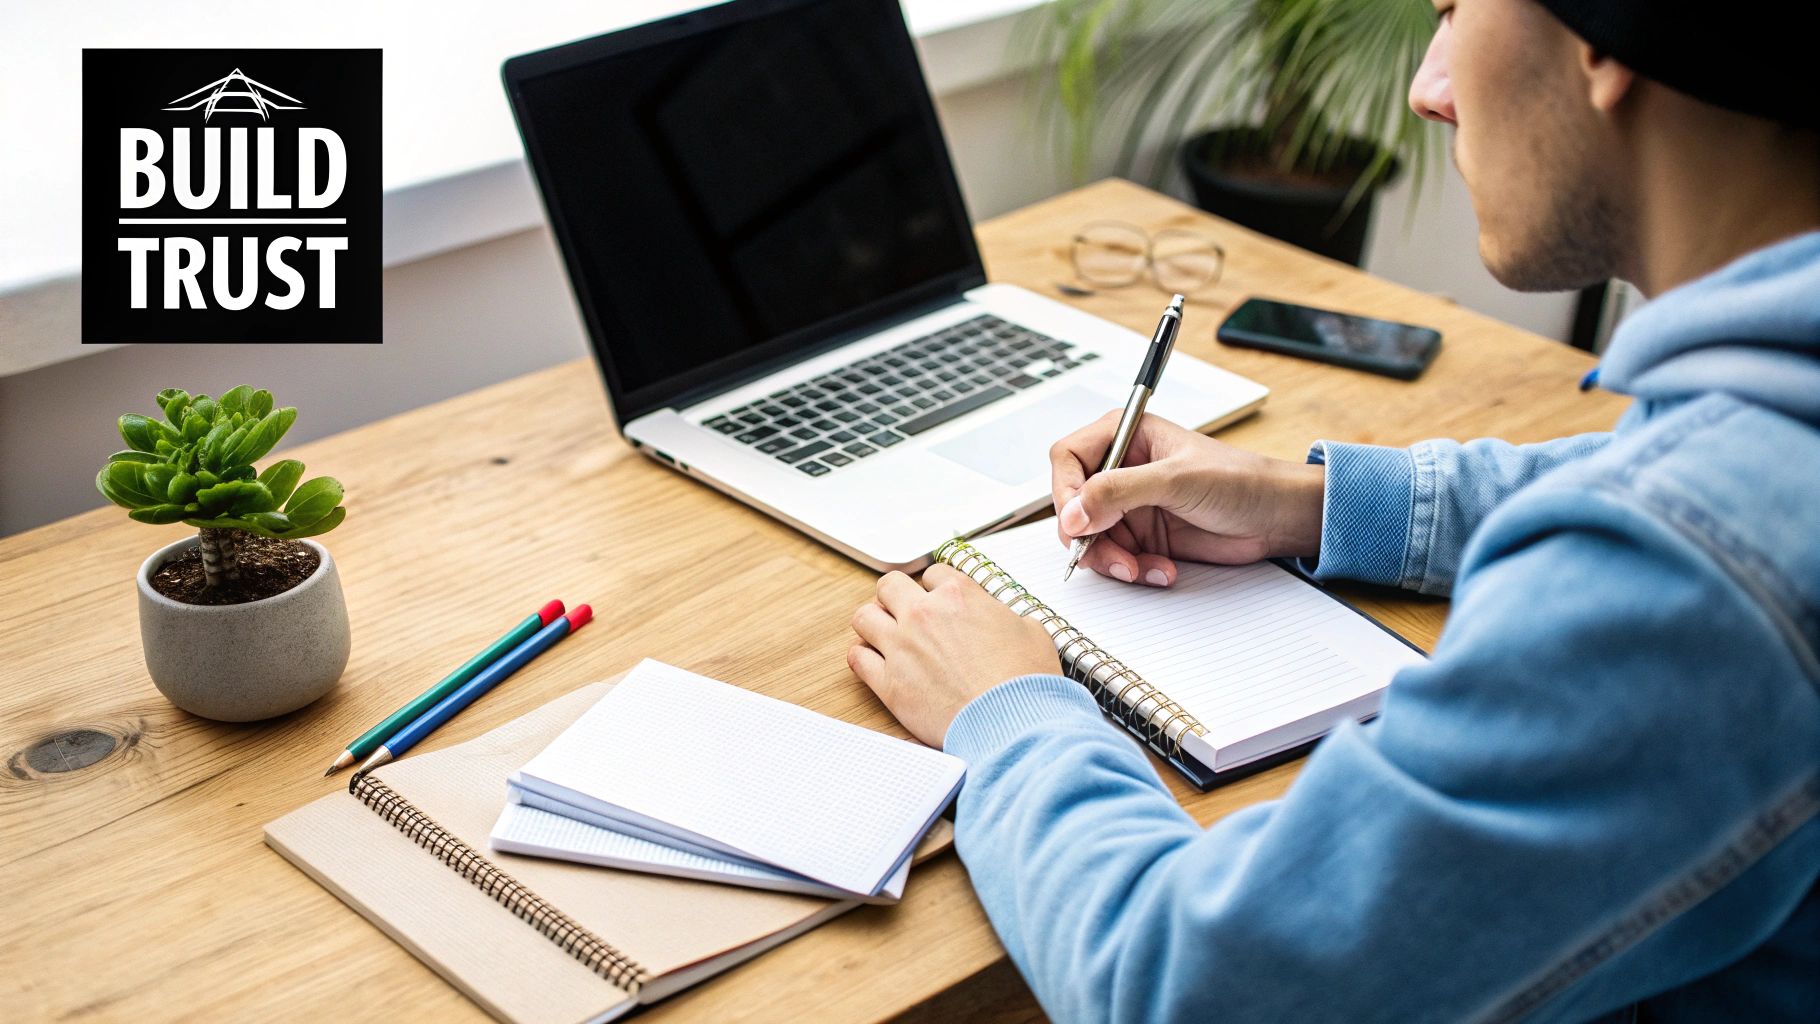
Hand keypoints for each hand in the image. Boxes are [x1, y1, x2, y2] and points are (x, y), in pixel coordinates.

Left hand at [848, 564, 1061, 746]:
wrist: (1013, 722)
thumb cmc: (1025, 682)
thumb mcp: (1031, 631)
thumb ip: (1006, 617)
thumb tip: (1002, 621)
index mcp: (958, 596)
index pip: (933, 574)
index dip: (936, 588)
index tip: (938, 600)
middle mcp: (924, 615)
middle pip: (889, 585)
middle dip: (897, 596)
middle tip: (905, 611)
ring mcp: (901, 647)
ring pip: (864, 617)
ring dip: (874, 621)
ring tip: (885, 633)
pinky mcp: (889, 683)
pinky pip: (857, 658)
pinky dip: (863, 656)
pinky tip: (874, 661)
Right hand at [1050, 411, 1325, 585]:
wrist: (1276, 517)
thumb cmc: (1239, 481)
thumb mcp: (1176, 480)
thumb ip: (1119, 491)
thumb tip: (1073, 511)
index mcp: (1126, 437)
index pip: (1068, 459)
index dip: (1064, 492)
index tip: (1078, 522)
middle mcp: (1121, 470)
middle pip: (1072, 505)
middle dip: (1089, 537)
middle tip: (1114, 556)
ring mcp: (1130, 506)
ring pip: (1090, 538)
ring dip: (1111, 560)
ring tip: (1141, 568)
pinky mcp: (1143, 536)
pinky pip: (1116, 558)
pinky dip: (1132, 570)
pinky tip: (1162, 569)